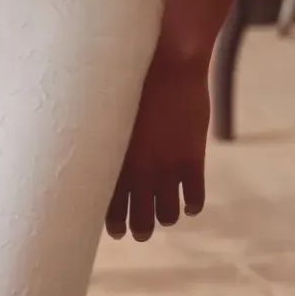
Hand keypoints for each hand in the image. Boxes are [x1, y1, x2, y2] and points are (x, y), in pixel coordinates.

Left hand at [106, 47, 210, 241]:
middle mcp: (139, 171)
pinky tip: (189, 206)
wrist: (170, 64)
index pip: (109, 206)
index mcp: (114, 160)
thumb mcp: (112, 114)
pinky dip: (192, 206)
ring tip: (166, 217)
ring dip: (166, 218)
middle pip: (140, 217)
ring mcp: (167, 168)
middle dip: (141, 229)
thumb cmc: (134, 82)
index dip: (114, 223)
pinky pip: (194, 198)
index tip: (116, 230)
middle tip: (140, 232)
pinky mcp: (192, 160)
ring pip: (167, 213)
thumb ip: (110, 141)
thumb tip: (100, 157)